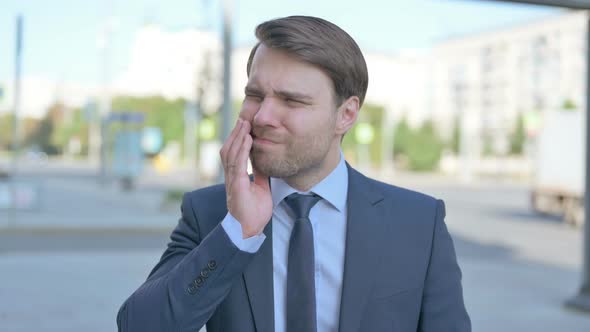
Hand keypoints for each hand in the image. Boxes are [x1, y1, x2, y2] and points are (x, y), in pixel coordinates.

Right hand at [220, 119, 271, 237]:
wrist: (248, 230)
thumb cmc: (253, 212)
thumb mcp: (260, 188)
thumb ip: (259, 175)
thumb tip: (263, 163)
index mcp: (236, 177)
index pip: (233, 153)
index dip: (237, 139)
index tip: (244, 126)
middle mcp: (231, 177)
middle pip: (229, 150)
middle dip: (235, 134)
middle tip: (243, 119)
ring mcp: (232, 181)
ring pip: (231, 154)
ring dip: (238, 138)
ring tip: (245, 124)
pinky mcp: (237, 186)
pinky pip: (238, 164)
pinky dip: (242, 150)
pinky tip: (247, 140)